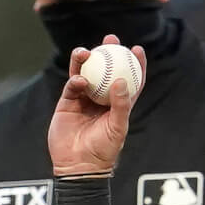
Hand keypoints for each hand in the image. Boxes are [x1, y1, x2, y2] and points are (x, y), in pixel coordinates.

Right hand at [49, 36, 143, 177]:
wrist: (79, 165)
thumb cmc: (104, 150)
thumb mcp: (117, 127)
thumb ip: (121, 104)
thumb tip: (122, 80)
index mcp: (118, 103)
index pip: (130, 79)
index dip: (134, 64)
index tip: (137, 49)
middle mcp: (101, 98)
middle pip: (106, 69)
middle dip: (108, 52)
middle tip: (110, 39)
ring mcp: (84, 99)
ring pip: (85, 73)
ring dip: (85, 59)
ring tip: (86, 51)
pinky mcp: (67, 103)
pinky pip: (71, 86)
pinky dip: (75, 80)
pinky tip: (79, 79)